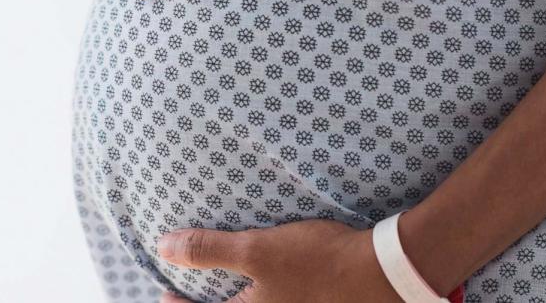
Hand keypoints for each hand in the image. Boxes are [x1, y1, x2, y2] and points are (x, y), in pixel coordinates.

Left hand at [155, 219, 405, 302]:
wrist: (382, 273)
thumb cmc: (316, 262)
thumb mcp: (256, 251)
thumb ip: (209, 251)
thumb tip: (163, 248)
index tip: (163, 292)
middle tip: (192, 295)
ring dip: (239, 302)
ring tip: (229, 290)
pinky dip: (263, 300)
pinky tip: (268, 286)